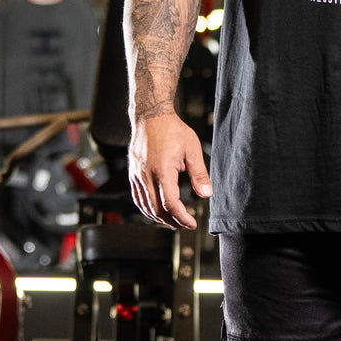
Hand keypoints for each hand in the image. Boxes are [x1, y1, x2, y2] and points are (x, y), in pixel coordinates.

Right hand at [127, 113, 211, 228]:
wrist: (151, 116)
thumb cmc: (173, 130)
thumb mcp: (192, 149)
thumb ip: (199, 174)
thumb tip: (207, 194)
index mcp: (162, 170)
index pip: (170, 203)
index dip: (182, 217)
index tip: (192, 224)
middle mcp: (146, 175)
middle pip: (157, 210)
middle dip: (172, 221)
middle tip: (185, 225)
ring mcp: (137, 175)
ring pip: (145, 206)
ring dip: (159, 218)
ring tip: (174, 221)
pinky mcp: (133, 174)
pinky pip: (137, 198)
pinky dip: (147, 209)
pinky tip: (157, 211)